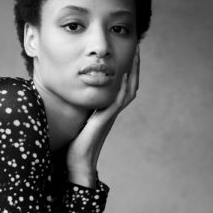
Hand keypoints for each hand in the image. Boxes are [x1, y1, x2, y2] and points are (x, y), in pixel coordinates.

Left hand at [67, 45, 139, 185]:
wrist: (77, 163)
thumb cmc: (75, 145)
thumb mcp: (80, 120)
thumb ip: (82, 108)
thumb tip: (74, 96)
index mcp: (106, 111)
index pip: (121, 87)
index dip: (127, 71)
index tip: (128, 54)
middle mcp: (111, 112)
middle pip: (130, 85)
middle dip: (135, 67)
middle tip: (137, 48)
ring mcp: (109, 116)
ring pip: (128, 91)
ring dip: (133, 73)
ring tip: (135, 56)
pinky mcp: (104, 121)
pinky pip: (118, 102)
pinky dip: (122, 88)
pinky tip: (124, 74)